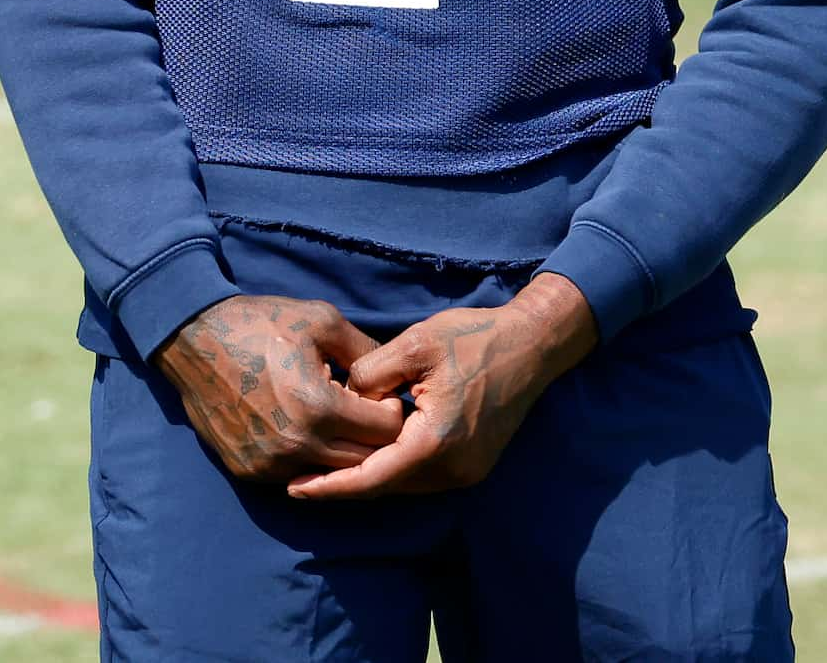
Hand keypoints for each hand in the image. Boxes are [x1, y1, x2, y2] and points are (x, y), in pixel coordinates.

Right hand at [153, 294, 405, 483]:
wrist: (191, 338)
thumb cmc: (258, 323)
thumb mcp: (321, 321)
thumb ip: (367, 352)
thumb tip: (394, 378)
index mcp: (319, 407)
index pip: (386, 431)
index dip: (389, 411)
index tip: (376, 395)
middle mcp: (297, 445)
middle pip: (365, 461)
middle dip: (371, 438)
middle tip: (360, 411)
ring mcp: (270, 463)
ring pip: (331, 475)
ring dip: (340, 452)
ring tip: (330, 419)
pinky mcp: (248, 470)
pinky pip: (295, 476)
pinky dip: (306, 458)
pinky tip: (298, 428)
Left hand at [286, 272, 598, 500]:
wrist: (531, 344)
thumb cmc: (473, 338)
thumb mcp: (414, 343)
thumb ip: (371, 373)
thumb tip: (344, 398)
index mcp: (437, 442)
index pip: (372, 477)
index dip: (330, 485)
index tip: (295, 489)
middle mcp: (454, 468)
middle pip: (386, 486)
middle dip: (342, 484)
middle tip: (296, 478)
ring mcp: (467, 470)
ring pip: (403, 483)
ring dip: (366, 476)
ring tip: (320, 468)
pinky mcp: (472, 463)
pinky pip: (420, 474)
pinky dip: (390, 468)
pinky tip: (363, 454)